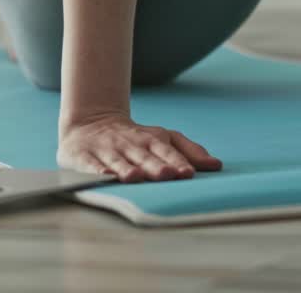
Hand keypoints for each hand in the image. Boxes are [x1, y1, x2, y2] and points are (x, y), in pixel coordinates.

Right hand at [57, 112, 221, 182]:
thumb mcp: (163, 138)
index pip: (166, 150)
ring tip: (135, 177)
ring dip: (126, 168)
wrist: (90, 123)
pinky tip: (104, 177)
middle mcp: (130, 144)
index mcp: (151, 140)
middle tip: (167, 175)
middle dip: (155, 166)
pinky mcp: (84, 156)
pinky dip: (97, 171)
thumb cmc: (135, 138)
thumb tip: (216, 165)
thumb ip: (189, 151)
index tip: (188, 173)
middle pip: (144, 156)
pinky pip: (91, 164)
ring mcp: (106, 150)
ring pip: (118, 160)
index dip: (177, 161)